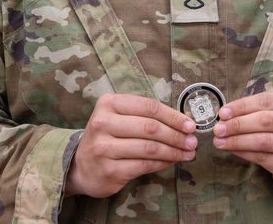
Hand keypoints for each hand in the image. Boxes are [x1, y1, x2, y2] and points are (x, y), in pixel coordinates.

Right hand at [65, 93, 197, 197]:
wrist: (80, 166)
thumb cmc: (108, 137)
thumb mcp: (121, 118)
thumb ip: (148, 116)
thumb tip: (185, 120)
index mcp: (109, 103)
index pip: (149, 107)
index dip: (173, 116)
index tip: (190, 124)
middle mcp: (103, 123)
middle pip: (151, 127)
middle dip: (176, 135)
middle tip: (192, 141)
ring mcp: (104, 147)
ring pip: (150, 148)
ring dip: (173, 151)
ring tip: (187, 153)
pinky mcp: (109, 169)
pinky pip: (144, 165)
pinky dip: (163, 163)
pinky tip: (172, 161)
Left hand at [211, 92, 272, 198]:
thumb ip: (257, 112)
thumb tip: (225, 114)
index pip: (268, 101)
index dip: (242, 105)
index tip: (223, 112)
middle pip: (266, 120)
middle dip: (238, 124)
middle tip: (218, 128)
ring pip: (264, 141)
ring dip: (237, 140)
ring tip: (220, 141)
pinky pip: (263, 158)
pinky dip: (244, 153)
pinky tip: (233, 150)